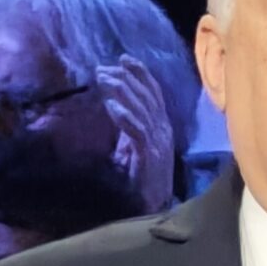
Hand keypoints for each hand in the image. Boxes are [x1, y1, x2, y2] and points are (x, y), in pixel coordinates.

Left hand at [98, 54, 176, 210]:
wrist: (155, 207)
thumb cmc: (144, 179)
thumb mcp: (136, 146)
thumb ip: (130, 127)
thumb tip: (114, 105)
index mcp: (162, 126)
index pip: (154, 92)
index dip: (141, 73)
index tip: (123, 58)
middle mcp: (163, 130)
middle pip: (146, 97)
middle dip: (125, 79)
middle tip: (104, 68)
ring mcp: (158, 142)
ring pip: (141, 110)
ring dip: (122, 93)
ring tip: (104, 80)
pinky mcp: (150, 156)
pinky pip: (137, 132)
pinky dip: (125, 118)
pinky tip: (113, 107)